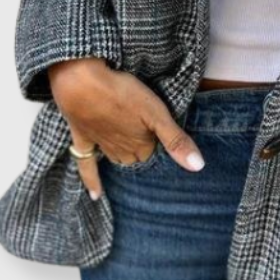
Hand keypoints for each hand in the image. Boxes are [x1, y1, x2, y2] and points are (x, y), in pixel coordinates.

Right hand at [48, 58, 205, 200]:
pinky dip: (92, 181)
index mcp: (139, 145)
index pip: (153, 152)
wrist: (81, 84)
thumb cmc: (122, 95)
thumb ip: (175, 140)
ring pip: (116, 158)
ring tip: (131, 153)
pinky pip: (85, 164)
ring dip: (124, 157)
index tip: (161, 135)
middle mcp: (120, 150)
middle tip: (147, 140)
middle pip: (135, 156)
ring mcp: (100, 145)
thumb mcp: (156, 113)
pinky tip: (95, 195)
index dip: (158, 142)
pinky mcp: (82, 138)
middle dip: (142, 150)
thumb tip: (198, 167)